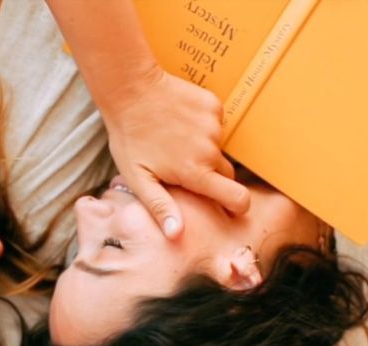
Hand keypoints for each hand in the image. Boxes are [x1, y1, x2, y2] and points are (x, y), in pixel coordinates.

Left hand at [101, 67, 249, 238]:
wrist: (130, 88)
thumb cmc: (129, 137)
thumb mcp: (138, 178)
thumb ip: (161, 207)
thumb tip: (177, 235)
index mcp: (196, 172)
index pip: (238, 198)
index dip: (238, 205)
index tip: (233, 207)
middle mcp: (210, 150)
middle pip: (225, 173)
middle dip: (209, 175)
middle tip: (180, 166)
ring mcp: (215, 125)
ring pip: (217, 147)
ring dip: (202, 148)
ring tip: (173, 139)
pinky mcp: (214, 105)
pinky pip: (216, 123)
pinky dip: (202, 125)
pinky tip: (179, 120)